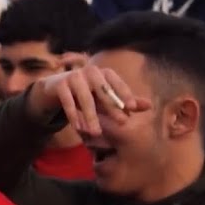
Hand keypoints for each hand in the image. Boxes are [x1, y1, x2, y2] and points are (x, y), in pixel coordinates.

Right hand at [28, 64, 151, 135]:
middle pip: (103, 90)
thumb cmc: (86, 93)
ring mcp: (74, 76)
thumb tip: (149, 106)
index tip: (133, 108)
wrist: (55, 88)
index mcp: (104, 73)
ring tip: (96, 132)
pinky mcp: (60, 84)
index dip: (126, 94)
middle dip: (112, 107)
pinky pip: (68, 102)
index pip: (118, 83)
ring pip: (85, 99)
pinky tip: (78, 128)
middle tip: (122, 122)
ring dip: (91, 117)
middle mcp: (90, 71)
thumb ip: (125, 101)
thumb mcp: (105, 97)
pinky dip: (73, 115)